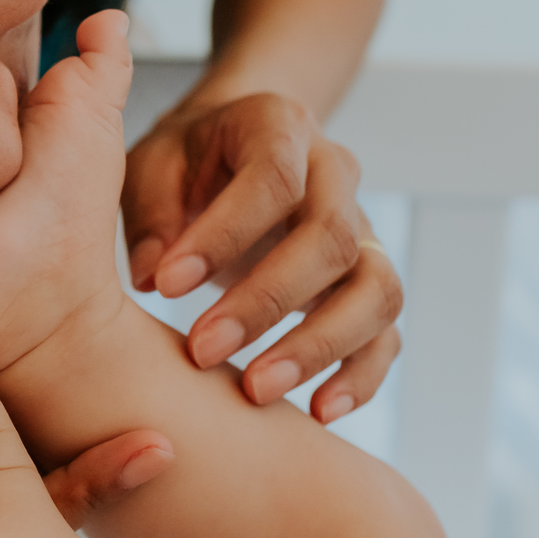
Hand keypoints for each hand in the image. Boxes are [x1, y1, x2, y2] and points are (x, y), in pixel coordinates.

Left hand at [122, 91, 402, 421]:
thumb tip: (152, 273)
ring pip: (376, 288)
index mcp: (279, 127)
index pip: (274, 179)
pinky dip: (361, 375)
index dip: (224, 235)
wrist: (233, 153)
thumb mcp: (152, 165)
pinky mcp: (369, 281)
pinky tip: (317, 410)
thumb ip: (151, 212)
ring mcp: (363, 230)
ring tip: (256, 390)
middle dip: (266, 301)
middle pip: (331, 238)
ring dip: (319, 345)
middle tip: (201, 349)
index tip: (165, 285)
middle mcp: (336, 174)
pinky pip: (387, 332)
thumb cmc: (185, 164)